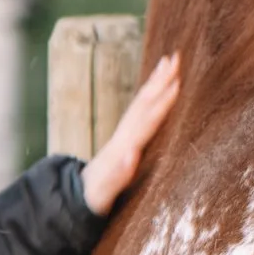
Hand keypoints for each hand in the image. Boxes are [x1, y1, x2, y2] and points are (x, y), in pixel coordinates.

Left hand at [81, 53, 182, 214]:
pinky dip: (150, 94)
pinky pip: (139, 109)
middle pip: (144, 103)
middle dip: (160, 81)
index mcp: (124, 147)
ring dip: (155, 82)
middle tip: (175, 58)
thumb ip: (119, 173)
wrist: (76, 196)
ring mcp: (123, 134)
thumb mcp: (105, 190)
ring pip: (141, 102)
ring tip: (168, 61)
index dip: (161, 104)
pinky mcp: (124, 136)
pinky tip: (157, 85)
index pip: (146, 121)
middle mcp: (123, 135)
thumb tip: (132, 153)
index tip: (177, 84)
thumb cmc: (95, 196)